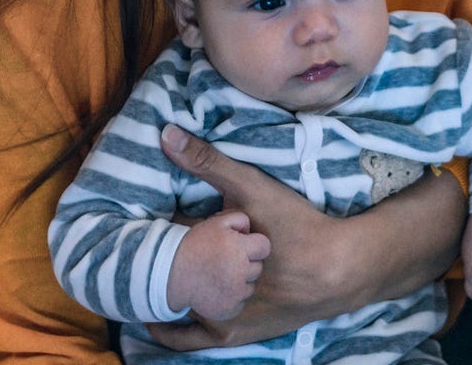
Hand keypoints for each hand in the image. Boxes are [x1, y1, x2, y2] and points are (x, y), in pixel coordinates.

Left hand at [149, 125, 344, 349]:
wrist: (336, 271)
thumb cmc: (295, 226)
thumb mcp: (252, 187)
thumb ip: (206, 162)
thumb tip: (165, 133)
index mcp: (197, 253)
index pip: (152, 239)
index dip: (143, 227)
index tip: (135, 217)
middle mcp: (198, 292)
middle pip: (156, 274)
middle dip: (149, 257)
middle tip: (144, 242)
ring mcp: (212, 319)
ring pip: (168, 305)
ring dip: (159, 288)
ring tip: (152, 272)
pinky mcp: (229, 335)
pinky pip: (187, 337)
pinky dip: (173, 324)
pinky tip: (169, 311)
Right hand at [166, 211, 269, 320]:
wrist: (168, 272)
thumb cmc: (194, 245)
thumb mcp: (216, 222)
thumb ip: (240, 219)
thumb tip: (251, 232)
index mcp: (239, 248)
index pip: (265, 247)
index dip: (254, 245)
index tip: (241, 247)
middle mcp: (239, 271)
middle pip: (258, 267)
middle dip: (246, 263)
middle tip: (226, 262)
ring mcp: (235, 293)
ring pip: (250, 286)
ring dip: (239, 282)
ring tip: (219, 276)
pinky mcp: (228, 309)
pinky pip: (240, 303)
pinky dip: (231, 298)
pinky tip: (216, 290)